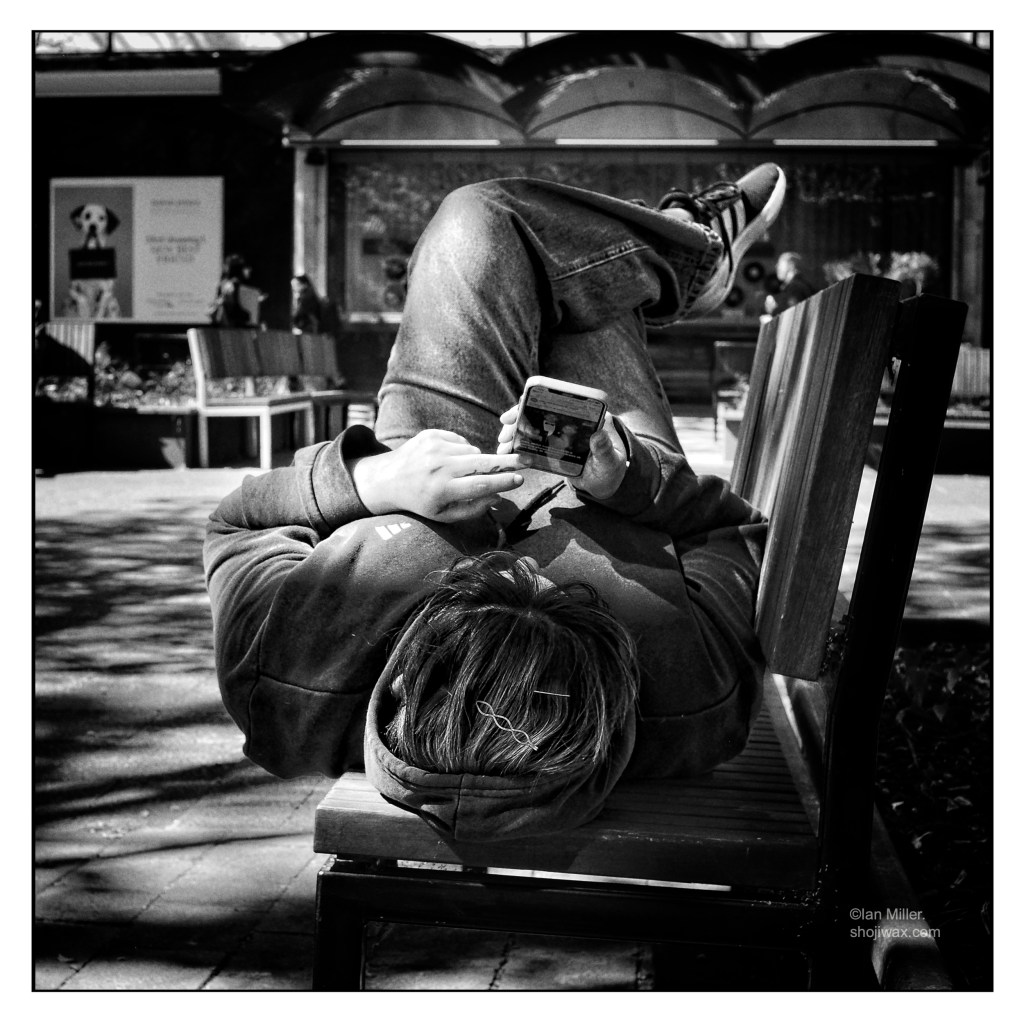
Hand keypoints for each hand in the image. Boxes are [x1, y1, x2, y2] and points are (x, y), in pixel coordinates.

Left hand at [351, 429, 525, 522]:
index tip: (520, 479)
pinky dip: (462, 451)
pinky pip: (461, 441)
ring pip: (473, 451)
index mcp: (442, 490)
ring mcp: (434, 448)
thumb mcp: (443, 515)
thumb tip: (497, 497)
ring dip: (476, 461)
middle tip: (526, 460)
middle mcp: (438, 467)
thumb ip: (472, 509)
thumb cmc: (421, 501)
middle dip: (507, 462)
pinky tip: (448, 461)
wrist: (388, 479)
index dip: (504, 482)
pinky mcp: (431, 434)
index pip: (481, 484)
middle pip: (482, 462)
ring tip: (459, 472)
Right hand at [496, 403, 627, 499]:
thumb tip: (598, 435)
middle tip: (504, 429)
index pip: (559, 399)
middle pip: (539, 411)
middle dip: (518, 417)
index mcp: (584, 415)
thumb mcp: (610, 461)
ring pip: (532, 426)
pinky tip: (506, 453)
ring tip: (501, 446)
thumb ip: (604, 449)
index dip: (538, 397)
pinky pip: (532, 443)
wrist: (605, 483)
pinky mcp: (550, 447)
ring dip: (514, 433)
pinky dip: (517, 447)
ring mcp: (557, 433)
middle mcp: (568, 420)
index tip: (522, 402)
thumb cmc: (612, 468)